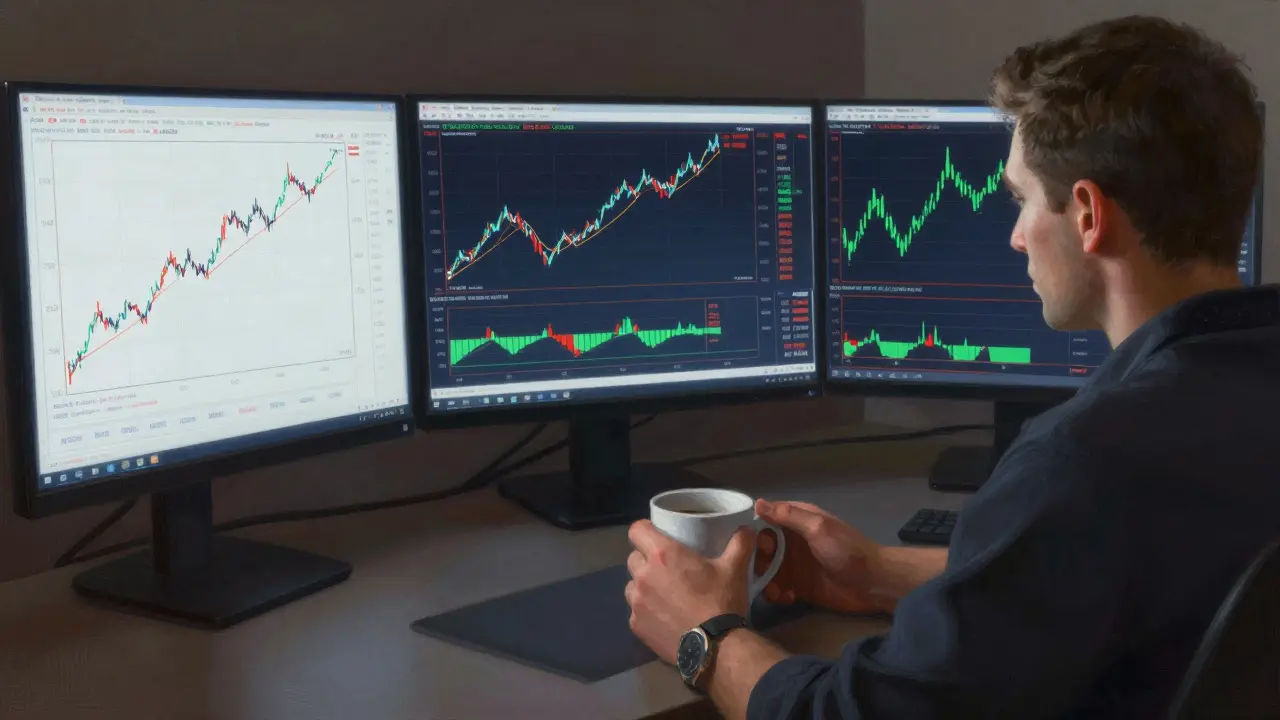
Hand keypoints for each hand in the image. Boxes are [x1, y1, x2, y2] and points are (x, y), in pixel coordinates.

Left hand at [625, 519, 753, 664]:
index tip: (657, 536)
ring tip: (663, 594)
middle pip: (633, 557)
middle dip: (645, 559)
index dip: (645, 530)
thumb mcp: (735, 569)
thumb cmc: (721, 601)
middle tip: (666, 568)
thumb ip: (740, 543)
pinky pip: (635, 611)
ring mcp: (636, 602)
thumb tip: (747, 528)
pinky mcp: (636, 625)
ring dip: (643, 585)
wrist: (715, 648)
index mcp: (662, 554)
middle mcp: (643, 575)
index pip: (636, 530)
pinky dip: (645, 611)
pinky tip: (663, 617)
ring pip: (631, 585)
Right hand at [753, 500, 892, 614]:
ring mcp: (795, 565)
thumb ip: (788, 515)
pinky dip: (777, 593)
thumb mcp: (817, 527)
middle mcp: (792, 542)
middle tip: (763, 571)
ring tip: (774, 590)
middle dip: (758, 560)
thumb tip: (757, 503)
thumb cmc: (846, 549)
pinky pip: (778, 588)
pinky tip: (787, 598)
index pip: (766, 521)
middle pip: (762, 548)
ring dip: (765, 580)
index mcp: (797, 522)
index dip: (755, 532)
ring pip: (767, 570)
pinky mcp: (799, 586)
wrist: (872, 582)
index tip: (750, 545)